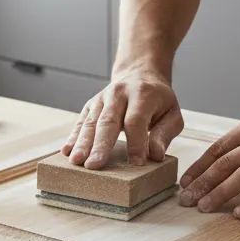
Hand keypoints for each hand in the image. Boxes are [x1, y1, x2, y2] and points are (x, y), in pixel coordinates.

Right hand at [63, 65, 183, 168]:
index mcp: (143, 94)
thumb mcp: (172, 115)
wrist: (140, 75)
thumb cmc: (158, 101)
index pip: (136, 120)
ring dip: (83, 143)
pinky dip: (73, 137)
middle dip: (101, 145)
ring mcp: (102, 98)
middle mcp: (119, 94)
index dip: (136, 142)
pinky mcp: (91, 105)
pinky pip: (80, 122)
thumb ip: (164, 135)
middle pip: (108, 121)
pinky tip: (67, 152)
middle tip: (94, 165)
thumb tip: (156, 156)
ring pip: (91, 122)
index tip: (136, 163)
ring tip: (77, 161)